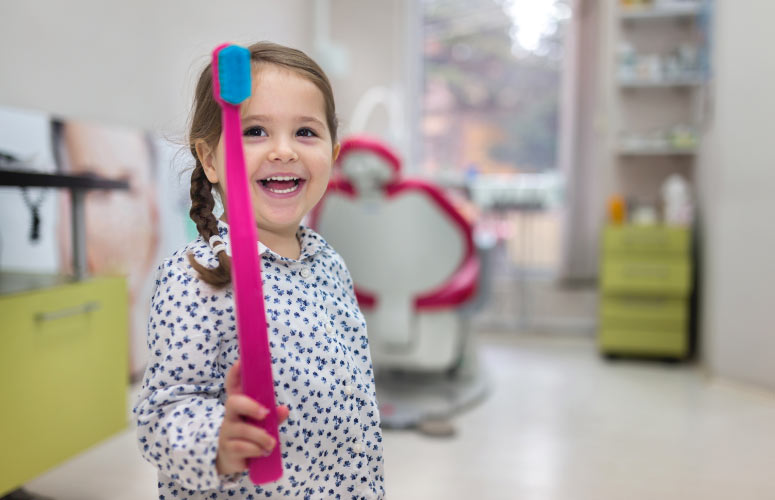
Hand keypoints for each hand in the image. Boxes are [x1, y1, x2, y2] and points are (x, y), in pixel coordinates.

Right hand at [216, 359, 289, 475]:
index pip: (233, 385)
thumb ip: (274, 416)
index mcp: (239, 405)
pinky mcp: (227, 448)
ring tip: (271, 444)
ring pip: (243, 429)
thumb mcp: (263, 425)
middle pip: (233, 402)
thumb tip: (284, 409)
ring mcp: (226, 431)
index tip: (240, 362)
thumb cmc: (250, 436)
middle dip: (250, 406)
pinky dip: (256, 450)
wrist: (233, 461)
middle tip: (265, 414)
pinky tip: (262, 452)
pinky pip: (242, 447)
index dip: (235, 374)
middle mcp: (230, 415)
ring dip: (261, 437)